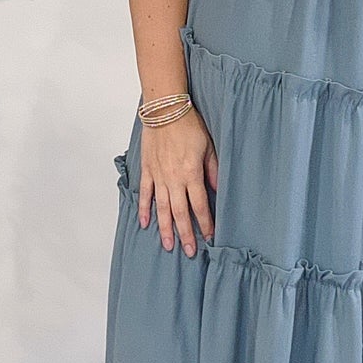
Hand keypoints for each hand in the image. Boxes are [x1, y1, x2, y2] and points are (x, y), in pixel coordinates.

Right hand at [138, 111, 217, 255]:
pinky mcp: (148, 171)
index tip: (209, 238)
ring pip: (162, 208)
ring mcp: (158, 176)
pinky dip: (145, 209)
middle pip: (180, 213)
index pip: (199, 206)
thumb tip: (217, 190)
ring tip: (168, 245)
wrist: (164, 111)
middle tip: (189, 252)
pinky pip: (146, 194)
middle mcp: (173, 179)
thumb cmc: (188, 125)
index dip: (205, 223)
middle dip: (185, 234)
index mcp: (191, 174)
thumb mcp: (208, 147)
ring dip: (165, 228)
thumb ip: (213, 170)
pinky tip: (146, 223)